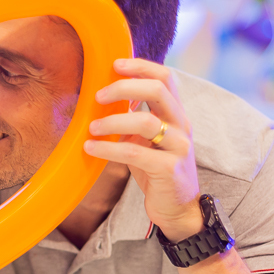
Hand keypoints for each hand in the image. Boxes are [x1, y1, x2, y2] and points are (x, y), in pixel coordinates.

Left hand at [85, 59, 201, 241]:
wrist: (177, 209)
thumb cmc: (156, 170)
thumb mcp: (145, 140)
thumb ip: (133, 118)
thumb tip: (104, 98)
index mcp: (175, 114)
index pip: (166, 78)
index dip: (141, 66)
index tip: (115, 64)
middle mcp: (181, 126)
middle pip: (158, 90)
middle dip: (124, 87)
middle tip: (98, 96)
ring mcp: (178, 147)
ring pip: (145, 121)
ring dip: (112, 121)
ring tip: (91, 128)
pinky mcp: (169, 169)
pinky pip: (135, 153)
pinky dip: (109, 149)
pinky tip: (91, 148)